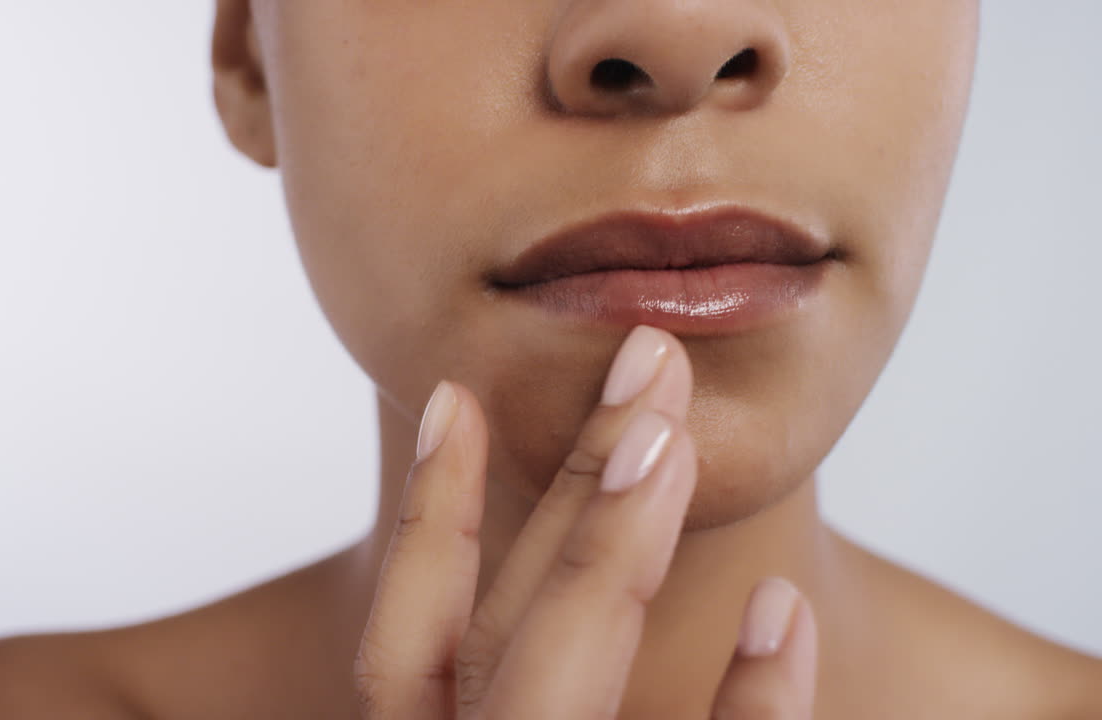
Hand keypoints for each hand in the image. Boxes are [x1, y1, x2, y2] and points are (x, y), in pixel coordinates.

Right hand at [354, 325, 818, 718]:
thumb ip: (502, 680)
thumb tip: (540, 573)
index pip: (404, 646)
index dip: (429, 519)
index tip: (453, 396)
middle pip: (501, 629)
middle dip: (570, 486)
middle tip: (643, 361)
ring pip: (562, 664)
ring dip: (610, 545)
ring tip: (671, 436)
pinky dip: (753, 704)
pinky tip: (783, 609)